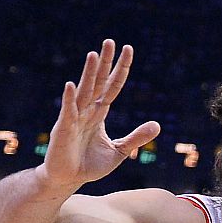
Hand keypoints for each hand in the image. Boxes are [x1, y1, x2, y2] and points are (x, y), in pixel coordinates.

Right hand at [42, 40, 160, 189]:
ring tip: (94, 55)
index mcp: (99, 113)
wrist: (67, 180)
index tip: (128, 50)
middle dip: (104, 63)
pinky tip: (71, 85)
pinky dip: (69, 99)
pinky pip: (68, 112)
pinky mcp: (63, 129)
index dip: (120, 70)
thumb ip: (136, 138)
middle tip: (111, 42)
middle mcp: (86, 111)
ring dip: (88, 74)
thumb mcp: (119, 151)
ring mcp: (74, 118)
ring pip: (83, 92)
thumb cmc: (89, 165)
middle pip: (98, 82)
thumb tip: (158, 125)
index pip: (112, 87)